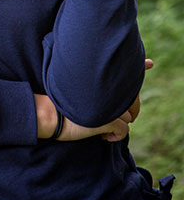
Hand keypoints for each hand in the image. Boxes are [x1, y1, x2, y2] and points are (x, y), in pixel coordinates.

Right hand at [35, 59, 153, 141]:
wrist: (49, 113)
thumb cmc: (58, 100)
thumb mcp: (74, 84)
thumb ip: (88, 80)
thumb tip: (85, 76)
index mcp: (99, 77)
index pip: (124, 70)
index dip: (139, 65)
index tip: (149, 63)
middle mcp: (107, 88)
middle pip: (131, 98)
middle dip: (127, 108)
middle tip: (111, 117)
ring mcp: (109, 104)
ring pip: (129, 115)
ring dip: (118, 122)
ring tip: (101, 124)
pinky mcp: (108, 120)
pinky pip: (124, 129)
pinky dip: (116, 135)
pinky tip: (103, 135)